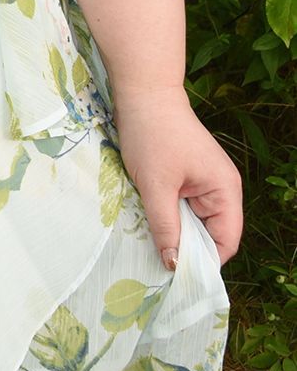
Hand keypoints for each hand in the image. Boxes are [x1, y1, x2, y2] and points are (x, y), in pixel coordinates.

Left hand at [112, 86, 242, 269]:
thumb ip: (166, 227)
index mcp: (226, 191)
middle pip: (212, 235)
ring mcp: (206, 182)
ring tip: (152, 242)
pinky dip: (170, 215)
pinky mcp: (190, 176)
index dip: (204, 262)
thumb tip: (173, 265)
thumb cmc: (152, 135)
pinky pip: (184, 207)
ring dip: (176, 231)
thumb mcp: (156, 186)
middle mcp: (223, 189)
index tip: (177, 276)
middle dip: (188, 249)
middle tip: (159, 262)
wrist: (144, 93)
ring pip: (195, 222)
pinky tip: (151, 220)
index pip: (226, 242)